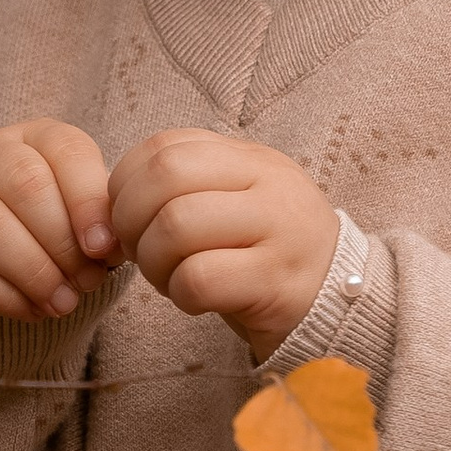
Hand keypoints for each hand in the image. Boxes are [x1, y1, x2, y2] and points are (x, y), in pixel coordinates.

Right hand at [0, 121, 117, 322]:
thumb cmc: (57, 215)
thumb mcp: (83, 205)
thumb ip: (101, 218)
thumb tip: (111, 246)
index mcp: (36, 136)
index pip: (64, 151)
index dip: (87, 201)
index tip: (104, 247)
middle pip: (23, 184)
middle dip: (61, 241)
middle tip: (88, 280)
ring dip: (32, 271)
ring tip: (64, 302)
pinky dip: (5, 297)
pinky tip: (34, 310)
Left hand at [108, 129, 338, 363]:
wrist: (341, 305)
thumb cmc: (267, 256)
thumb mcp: (237, 204)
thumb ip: (186, 189)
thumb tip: (109, 204)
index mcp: (251, 158)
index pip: (165, 145)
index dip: (125, 183)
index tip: (126, 218)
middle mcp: (268, 184)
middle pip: (165, 176)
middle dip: (130, 219)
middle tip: (135, 251)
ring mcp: (278, 230)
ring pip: (176, 226)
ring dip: (152, 261)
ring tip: (168, 278)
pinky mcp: (277, 282)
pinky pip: (199, 279)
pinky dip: (180, 294)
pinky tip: (195, 300)